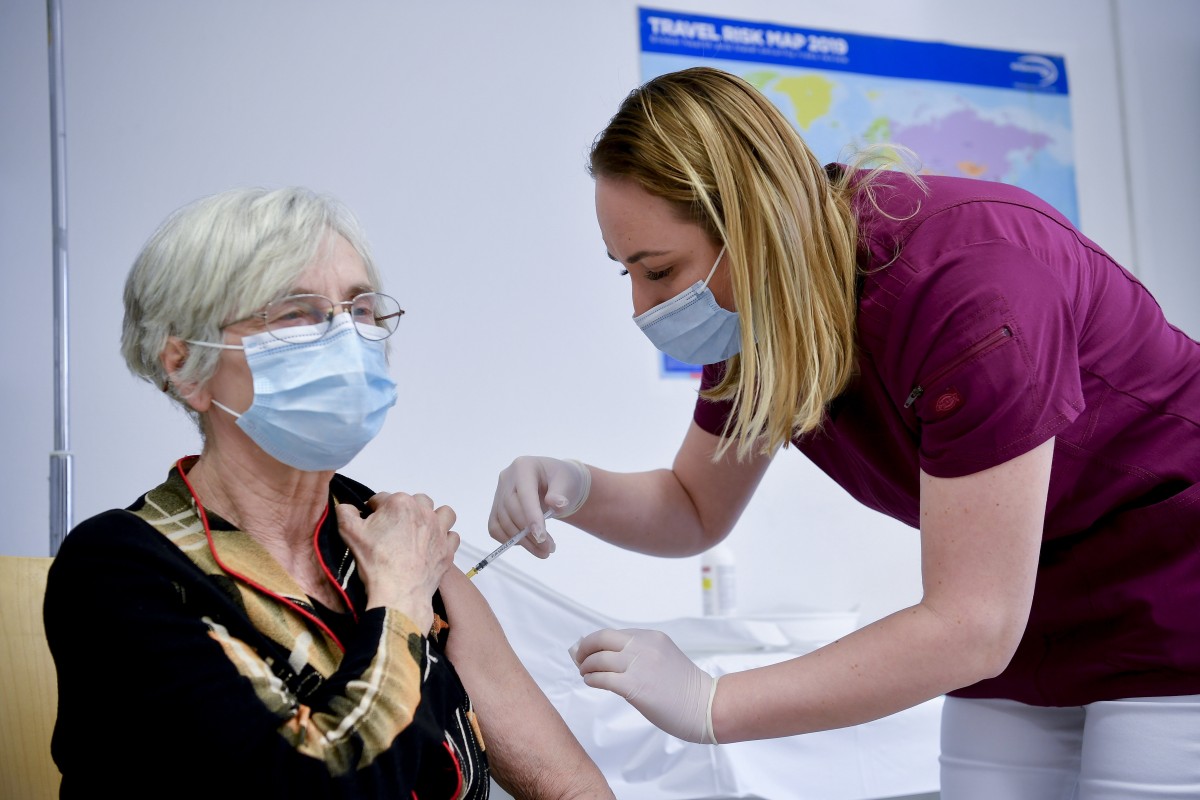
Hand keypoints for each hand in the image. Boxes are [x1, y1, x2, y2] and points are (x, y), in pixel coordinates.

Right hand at [336, 492, 459, 631]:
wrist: (398, 592)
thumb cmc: (375, 562)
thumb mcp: (350, 534)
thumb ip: (345, 513)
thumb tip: (347, 507)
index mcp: (399, 504)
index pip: (382, 498)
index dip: (373, 510)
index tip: (370, 521)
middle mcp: (423, 512)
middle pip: (415, 501)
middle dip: (404, 510)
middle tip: (393, 528)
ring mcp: (439, 530)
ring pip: (442, 513)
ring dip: (433, 517)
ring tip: (421, 530)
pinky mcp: (447, 549)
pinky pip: (452, 536)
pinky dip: (445, 538)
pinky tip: (433, 545)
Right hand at [488, 456, 590, 557]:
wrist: (556, 483)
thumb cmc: (562, 480)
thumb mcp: (567, 482)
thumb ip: (562, 493)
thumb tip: (556, 504)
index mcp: (524, 467)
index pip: (524, 494)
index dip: (531, 516)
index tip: (541, 537)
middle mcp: (507, 478)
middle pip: (511, 510)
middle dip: (529, 533)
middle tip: (549, 549)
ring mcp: (499, 493)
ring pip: (502, 522)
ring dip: (522, 541)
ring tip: (544, 551)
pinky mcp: (496, 508)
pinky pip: (495, 528)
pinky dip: (508, 540)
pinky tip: (527, 545)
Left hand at [569, 628, 717, 743]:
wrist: (705, 706)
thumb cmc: (685, 688)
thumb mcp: (663, 658)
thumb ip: (639, 653)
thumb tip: (607, 656)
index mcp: (652, 637)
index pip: (614, 633)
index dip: (596, 641)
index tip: (588, 650)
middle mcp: (644, 646)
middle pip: (602, 638)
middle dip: (585, 648)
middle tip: (579, 659)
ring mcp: (639, 665)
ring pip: (600, 659)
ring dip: (586, 666)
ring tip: (584, 674)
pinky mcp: (635, 686)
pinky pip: (603, 678)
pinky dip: (592, 679)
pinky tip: (590, 682)